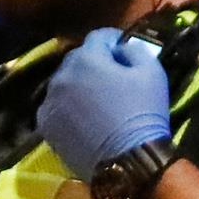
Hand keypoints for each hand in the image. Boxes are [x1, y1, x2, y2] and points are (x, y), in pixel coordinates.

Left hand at [38, 25, 173, 179]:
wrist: (128, 161)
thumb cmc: (142, 113)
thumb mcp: (152, 72)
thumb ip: (134, 50)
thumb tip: (121, 49)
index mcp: (86, 58)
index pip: (98, 37)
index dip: (114, 41)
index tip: (123, 51)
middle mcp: (61, 76)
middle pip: (78, 60)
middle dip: (95, 63)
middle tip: (111, 78)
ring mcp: (50, 102)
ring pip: (64, 84)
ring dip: (78, 86)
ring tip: (96, 101)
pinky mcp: (46, 126)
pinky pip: (56, 107)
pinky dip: (67, 107)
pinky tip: (83, 118)